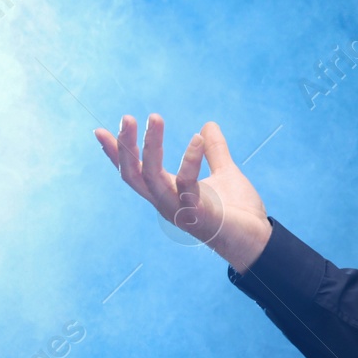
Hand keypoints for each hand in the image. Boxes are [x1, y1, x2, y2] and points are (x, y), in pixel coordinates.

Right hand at [95, 114, 272, 272]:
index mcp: (168, 193)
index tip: (99, 131)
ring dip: (151, 146)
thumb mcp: (226, 173)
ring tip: (155, 117)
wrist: (257, 240)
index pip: (134, 172)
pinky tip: (197, 139)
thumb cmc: (238, 212)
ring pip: (152, 177)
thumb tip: (207, 125)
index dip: (116, 154)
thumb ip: (214, 151)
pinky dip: (190, 161)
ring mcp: (179, 210)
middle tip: (127, 117)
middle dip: (125, 146)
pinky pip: (187, 185)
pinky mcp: (198, 214)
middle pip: (134, 175)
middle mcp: (166, 203)